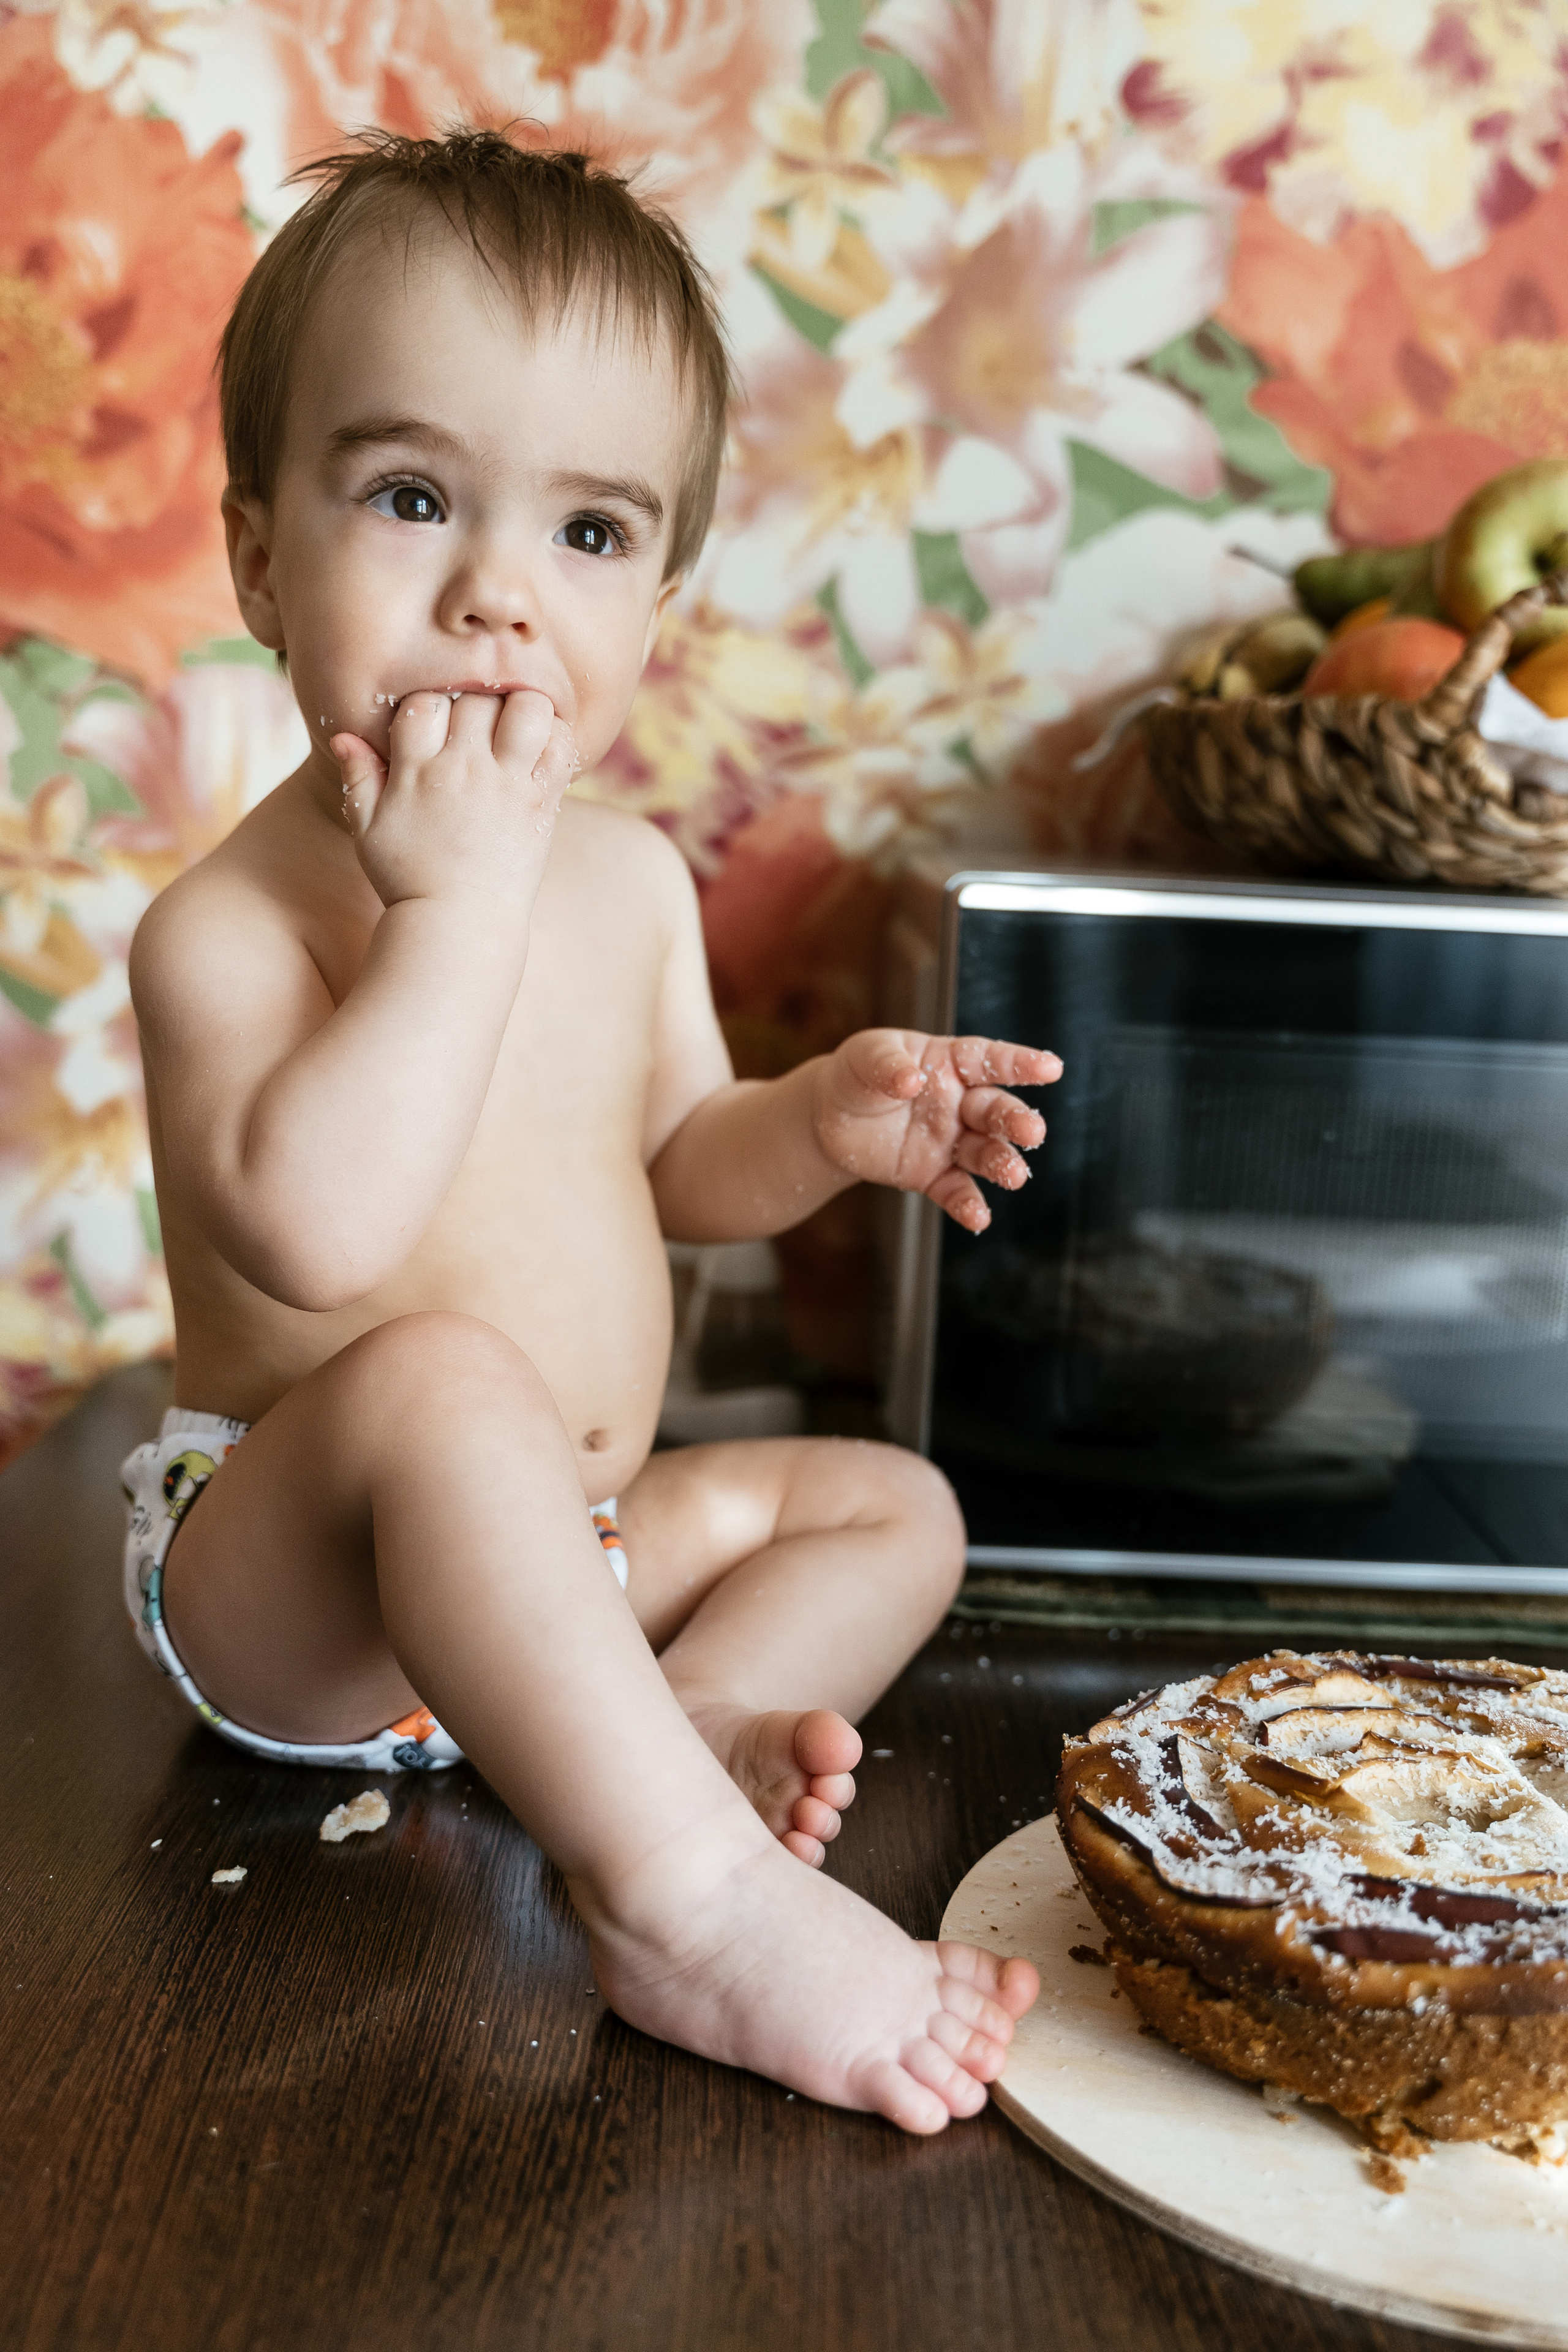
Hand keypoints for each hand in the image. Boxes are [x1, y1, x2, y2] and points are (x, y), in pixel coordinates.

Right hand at [331, 689, 577, 914]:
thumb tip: (341, 735)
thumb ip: (359, 779)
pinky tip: (542, 749)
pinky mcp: (540, 804)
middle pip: (476, 698)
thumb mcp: (369, 831)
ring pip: (526, 708)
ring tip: (515, 727)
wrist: (458, 924)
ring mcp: (506, 785)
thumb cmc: (408, 879)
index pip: (424, 704)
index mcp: (416, 771)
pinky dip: (557, 737)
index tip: (438, 727)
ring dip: (524, 707)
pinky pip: (560, 748)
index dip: (431, 706)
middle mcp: (463, 770)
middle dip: (477, 702)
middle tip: (480, 726)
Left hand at [813, 1030, 1061, 1232]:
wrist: (829, 1119)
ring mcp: (950, 1141)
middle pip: (994, 1110)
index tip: (1051, 1069)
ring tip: (1013, 1176)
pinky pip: (956, 1191)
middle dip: (1015, 1121)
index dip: (1020, 1063)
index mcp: (948, 1063)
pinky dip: (968, 1205)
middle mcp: (958, 1103)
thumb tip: (910, 1081)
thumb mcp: (865, 1057)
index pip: (988, 1059)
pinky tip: (977, 1218)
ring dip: (1001, 1163)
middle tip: (1032, 1132)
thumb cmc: (856, 1075)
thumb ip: (887, 1066)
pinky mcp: (933, 1175)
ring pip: (984, 1153)